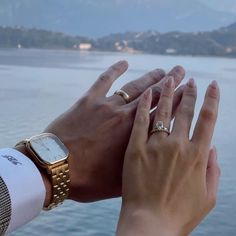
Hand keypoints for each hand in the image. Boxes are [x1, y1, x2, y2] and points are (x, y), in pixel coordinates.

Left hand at [45, 61, 184, 201]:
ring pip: (134, 86)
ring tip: (161, 70)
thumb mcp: (118, 181)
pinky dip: (115, 70)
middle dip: (169, 83)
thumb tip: (152, 164)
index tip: (187, 90)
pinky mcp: (88, 100)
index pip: (163, 114)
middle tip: (180, 72)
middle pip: (153, 95)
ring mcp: (107, 105)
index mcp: (135, 135)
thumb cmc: (87, 178)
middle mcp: (125, 116)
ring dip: (149, 77)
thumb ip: (138, 168)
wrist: (55, 167)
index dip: (178, 100)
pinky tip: (124, 62)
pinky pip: (105, 80)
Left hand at [117, 77, 219, 235]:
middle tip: (189, 79)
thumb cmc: (179, 214)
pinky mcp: (134, 147)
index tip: (211, 85)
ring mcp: (154, 144)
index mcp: (197, 155)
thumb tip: (211, 149)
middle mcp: (177, 145)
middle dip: (188, 92)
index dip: (211, 99)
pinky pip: (139, 120)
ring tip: (170, 78)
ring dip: (168, 92)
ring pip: (163, 110)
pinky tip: (147, 91)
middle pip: (185, 110)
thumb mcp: (207, 196)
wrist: (149, 224)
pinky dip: (144, 104)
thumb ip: (212, 170)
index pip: (207, 118)